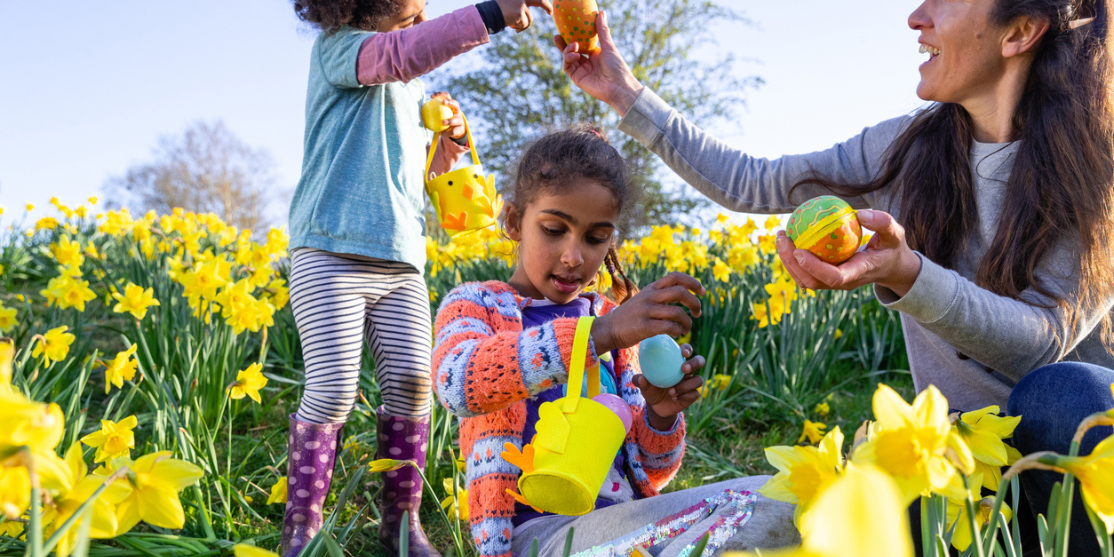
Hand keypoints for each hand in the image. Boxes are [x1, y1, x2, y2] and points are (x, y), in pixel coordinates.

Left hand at [430, 92, 465, 139]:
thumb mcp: (439, 115)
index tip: (431, 97)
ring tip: (443, 122)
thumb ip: (432, 112)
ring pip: (456, 120)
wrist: (455, 131)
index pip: (447, 96)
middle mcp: (457, 111)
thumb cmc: (443, 121)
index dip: (440, 94)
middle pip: (456, 104)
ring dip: (450, 120)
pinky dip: (447, 133)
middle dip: (450, 102)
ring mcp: (460, 120)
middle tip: (443, 102)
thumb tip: (419, 111)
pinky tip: (441, 134)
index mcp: (451, 106)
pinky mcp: (460, 129)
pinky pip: (453, 131)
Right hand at [495, 0, 553, 32]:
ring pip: (530, 18)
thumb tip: (529, 12)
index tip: (547, 6)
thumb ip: (520, 5)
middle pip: (539, 1)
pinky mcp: (521, 12)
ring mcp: (521, 3)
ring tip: (514, 26)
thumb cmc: (496, 11)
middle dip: (547, 6)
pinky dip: (520, 28)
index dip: (542, 1)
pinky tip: (512, 26)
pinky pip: (525, 24)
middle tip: (551, 12)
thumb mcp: (509, 3)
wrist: (488, 14)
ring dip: (524, 24)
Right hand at [555, 10, 643, 115]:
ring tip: (574, 45)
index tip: (566, 27)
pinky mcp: (577, 78)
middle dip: (562, 43)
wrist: (619, 87)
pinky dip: (569, 59)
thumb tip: (601, 12)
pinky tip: (576, 55)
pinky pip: (568, 66)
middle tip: (557, 35)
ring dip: (567, 50)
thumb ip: (602, 30)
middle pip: (570, 51)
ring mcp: (581, 70)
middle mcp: (586, 62)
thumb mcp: (609, 46)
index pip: (580, 43)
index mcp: (594, 54)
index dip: (572, 36)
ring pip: (567, 58)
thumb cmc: (617, 66)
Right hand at [590, 272, 704, 353]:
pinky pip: (669, 327)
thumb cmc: (629, 317)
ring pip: (677, 312)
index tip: (702, 292)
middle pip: (681, 293)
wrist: (608, 329)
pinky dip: (678, 331)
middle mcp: (650, 297)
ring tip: (686, 328)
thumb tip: (682, 294)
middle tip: (697, 313)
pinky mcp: (645, 327)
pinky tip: (677, 334)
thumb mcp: (643, 299)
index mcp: (651, 288)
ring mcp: (647, 311)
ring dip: (687, 322)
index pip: (676, 277)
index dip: (693, 282)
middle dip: (695, 303)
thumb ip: (660, 295)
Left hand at [635, 344, 704, 426]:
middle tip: (683, 369)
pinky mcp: (692, 395)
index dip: (687, 349)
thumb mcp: (643, 384)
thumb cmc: (650, 389)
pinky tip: (675, 398)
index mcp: (676, 362)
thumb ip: (640, 380)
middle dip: (695, 363)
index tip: (683, 353)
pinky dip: (685, 396)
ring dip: (685, 386)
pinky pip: (695, 394)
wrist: (656, 406)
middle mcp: (686, 371)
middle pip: (700, 361)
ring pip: (698, 380)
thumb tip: (640, 378)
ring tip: (671, 392)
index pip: (686, 350)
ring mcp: (691, 383)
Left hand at [776, 209, 922, 295]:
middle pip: (811, 281)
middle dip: (792, 263)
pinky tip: (789, 239)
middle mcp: (843, 282)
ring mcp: (833, 283)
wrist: (892, 267)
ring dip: (788, 261)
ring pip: (805, 280)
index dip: (813, 268)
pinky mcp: (827, 278)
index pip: (833, 277)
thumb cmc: (892, 248)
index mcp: (858, 273)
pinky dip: (793, 259)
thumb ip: (882, 222)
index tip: (799, 251)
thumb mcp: (895, 233)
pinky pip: (805, 273)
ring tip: (781, 236)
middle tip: (783, 237)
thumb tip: (860, 213)